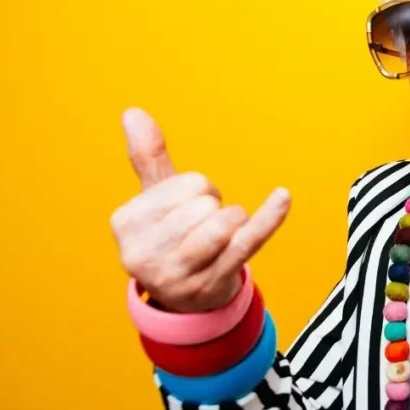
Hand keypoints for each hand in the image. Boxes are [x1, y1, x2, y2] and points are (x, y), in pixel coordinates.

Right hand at [110, 108, 290, 312]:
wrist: (184, 297)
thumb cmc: (170, 237)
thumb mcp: (155, 199)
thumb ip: (148, 157)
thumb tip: (133, 112)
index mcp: (126, 223)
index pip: (189, 183)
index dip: (199, 189)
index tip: (188, 209)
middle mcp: (144, 253)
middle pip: (206, 203)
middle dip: (215, 206)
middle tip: (203, 226)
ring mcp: (177, 275)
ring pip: (224, 225)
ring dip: (234, 221)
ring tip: (220, 236)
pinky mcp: (211, 286)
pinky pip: (248, 243)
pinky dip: (269, 218)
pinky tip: (283, 198)